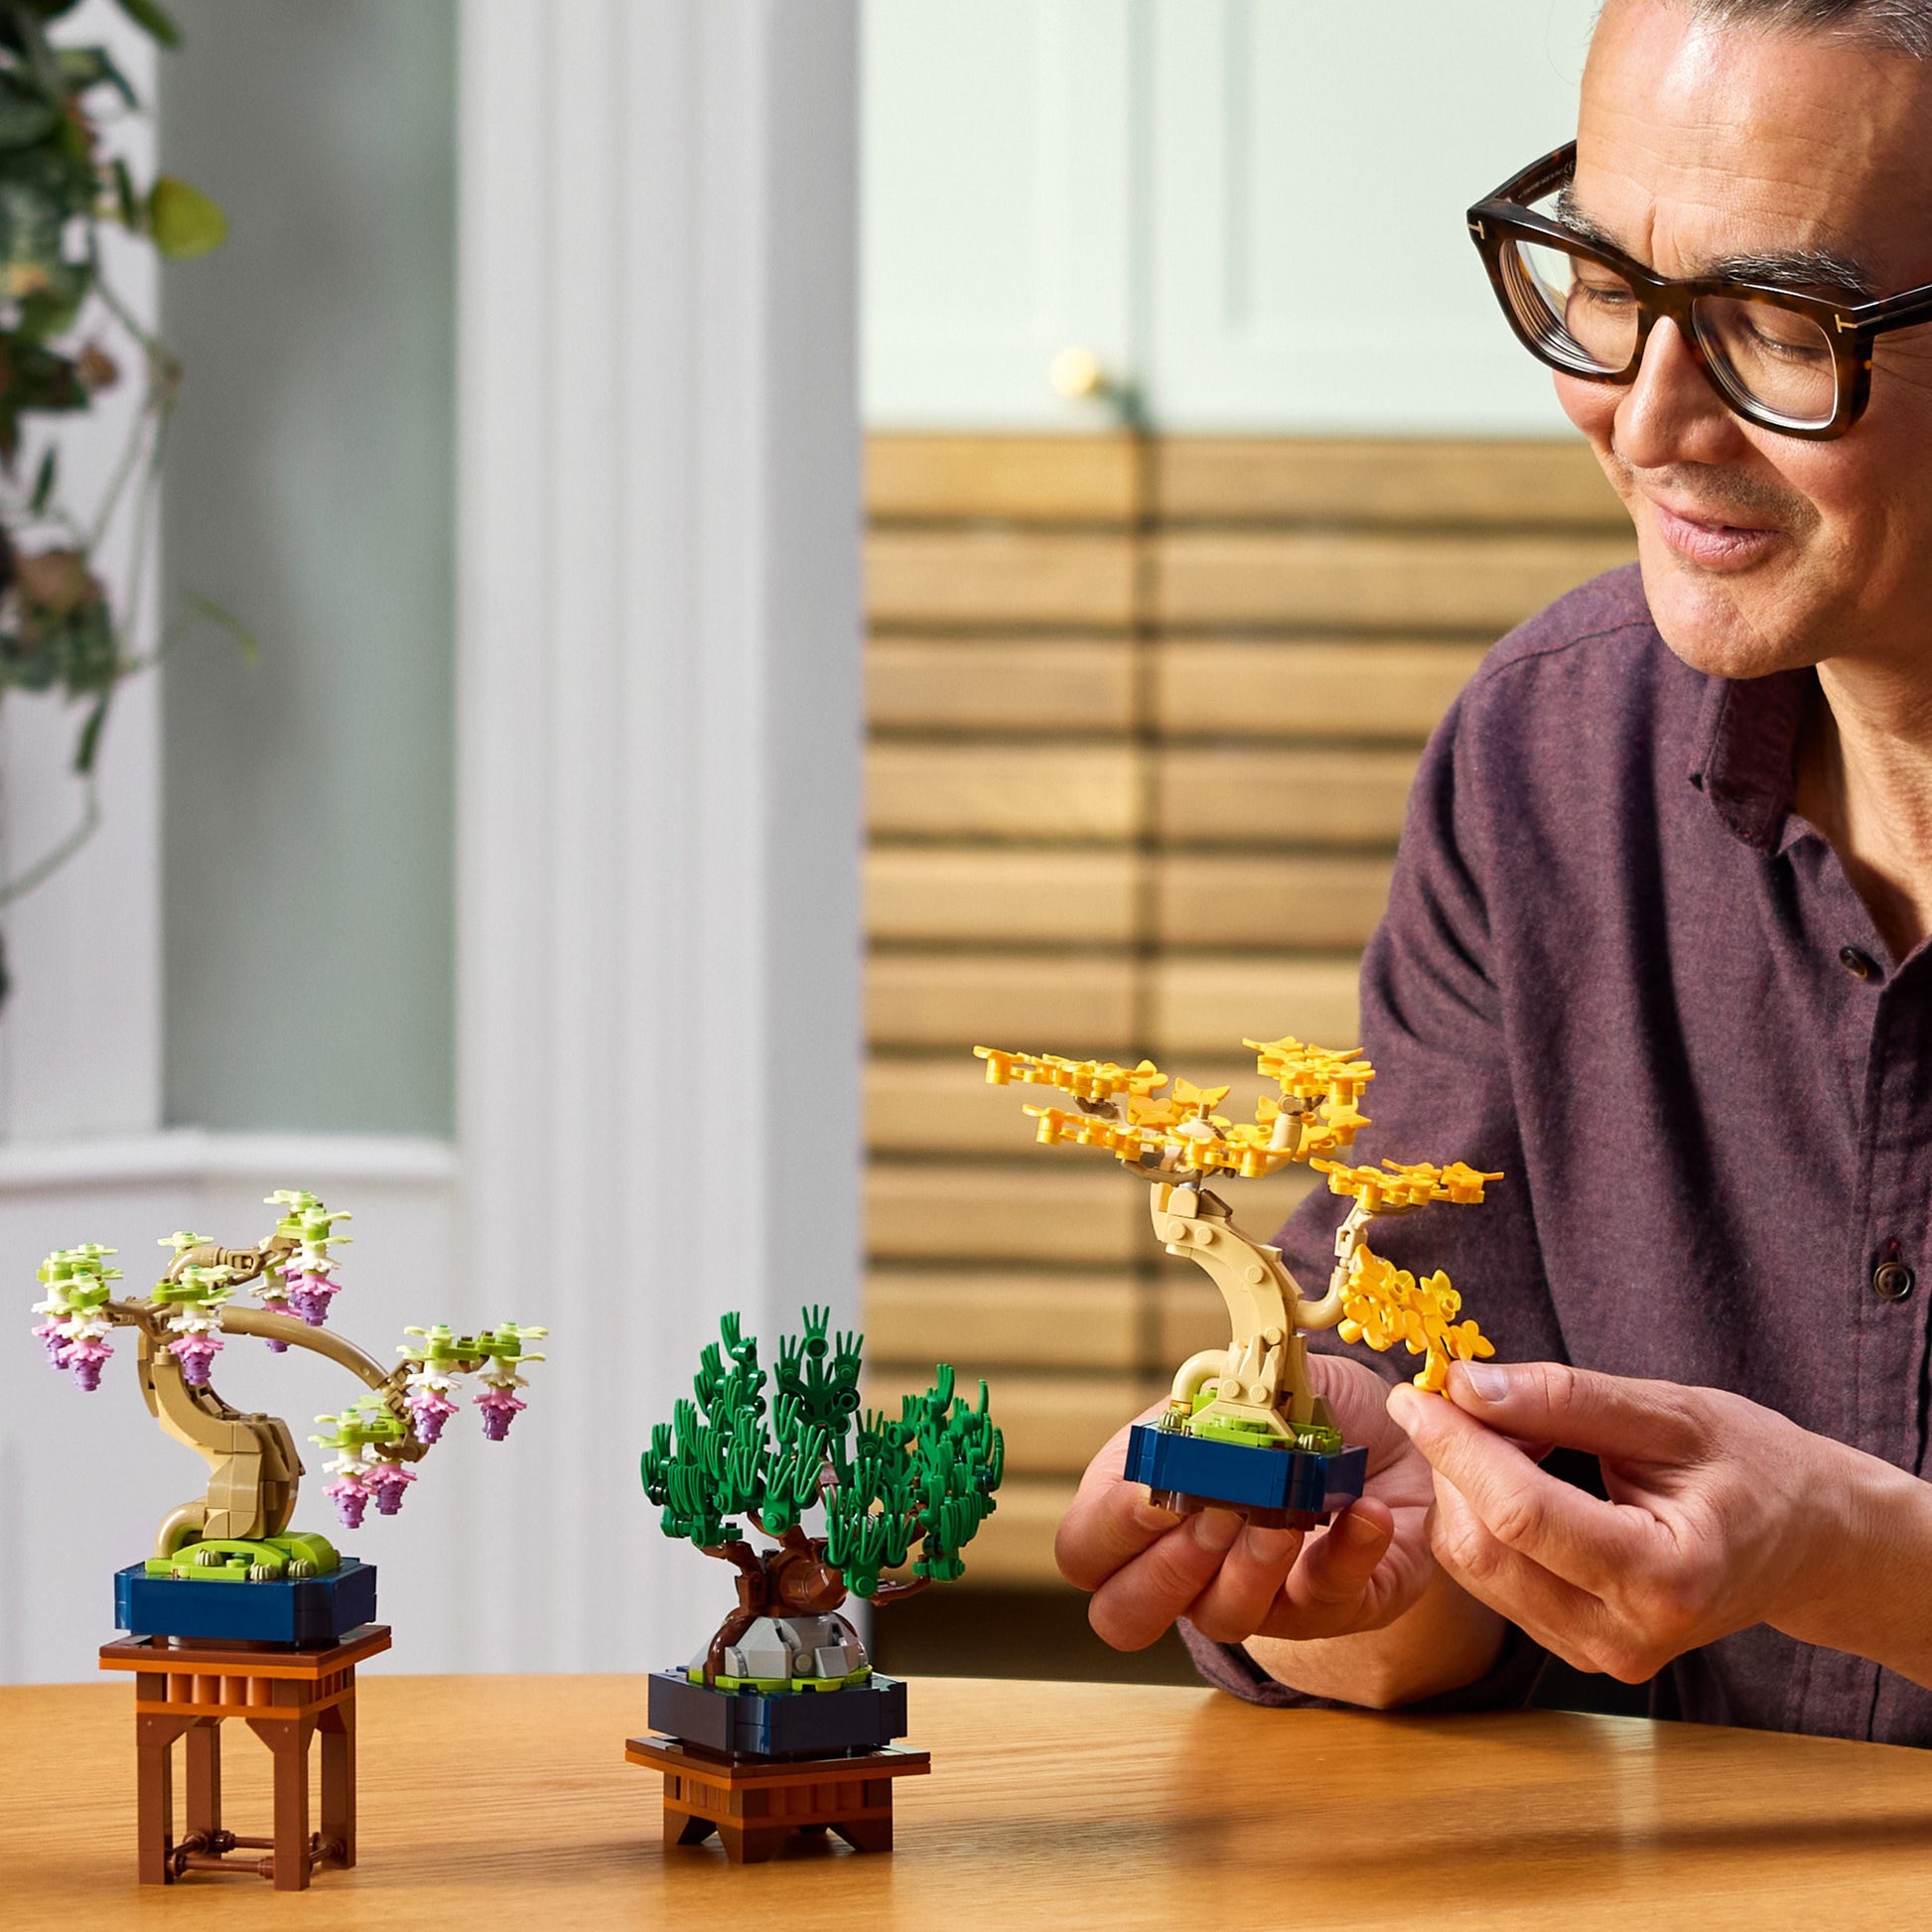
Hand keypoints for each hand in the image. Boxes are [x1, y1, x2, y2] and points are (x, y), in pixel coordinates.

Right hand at [1055, 1352, 1441, 1650]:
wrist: (1379, 1427)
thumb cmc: (1288, 1407)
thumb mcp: (1238, 1388)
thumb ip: (1206, 1407)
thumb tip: (1196, 1421)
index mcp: (1138, 1507)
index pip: (1083, 1552)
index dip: (1109, 1531)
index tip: (1153, 1490)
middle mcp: (1182, 1568)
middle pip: (1124, 1617)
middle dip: (1168, 1570)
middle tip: (1216, 1513)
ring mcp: (1249, 1597)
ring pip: (1223, 1620)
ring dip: (1253, 1565)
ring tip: (1287, 1515)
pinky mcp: (1324, 1608)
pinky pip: (1322, 1604)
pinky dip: (1344, 1555)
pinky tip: (1364, 1512)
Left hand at [1389, 1359, 1848, 1680]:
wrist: (1810, 1545)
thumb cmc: (1758, 1469)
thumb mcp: (1674, 1415)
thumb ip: (1565, 1400)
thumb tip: (1466, 1386)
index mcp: (1664, 1579)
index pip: (1520, 1513)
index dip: (1456, 1447)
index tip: (1415, 1392)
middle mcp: (1626, 1636)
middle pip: (1486, 1547)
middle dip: (1452, 1464)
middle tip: (1457, 1397)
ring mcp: (1599, 1654)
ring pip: (1478, 1568)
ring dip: (1463, 1489)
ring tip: (1503, 1430)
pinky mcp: (1578, 1649)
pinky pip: (1496, 1581)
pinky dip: (1484, 1517)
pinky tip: (1515, 1473)